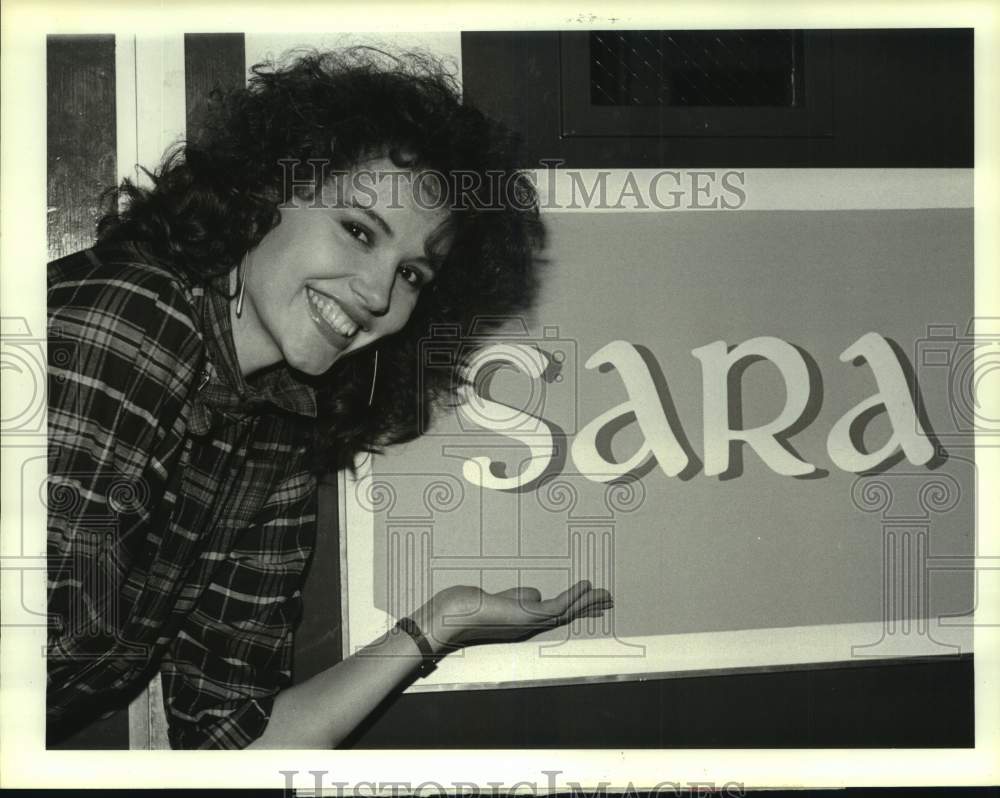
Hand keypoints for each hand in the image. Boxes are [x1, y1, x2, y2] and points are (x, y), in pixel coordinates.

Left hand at [411, 580, 612, 655]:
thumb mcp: (506, 598)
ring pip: (567, 610)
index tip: (595, 604)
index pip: (559, 613)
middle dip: (590, 607)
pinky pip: (557, 603)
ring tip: (606, 595)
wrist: (460, 614)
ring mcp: (533, 621)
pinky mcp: (530, 615)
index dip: (579, 608)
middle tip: (610, 601)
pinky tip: (587, 586)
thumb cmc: (476, 606)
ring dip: (588, 601)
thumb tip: (537, 593)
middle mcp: (534, 624)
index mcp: (529, 621)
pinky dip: (574, 595)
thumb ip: (522, 595)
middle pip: (568, 613)